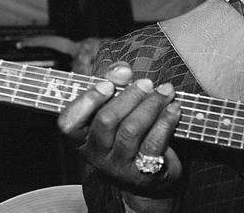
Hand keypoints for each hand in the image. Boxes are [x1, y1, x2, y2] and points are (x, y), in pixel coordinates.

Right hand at [57, 61, 182, 196]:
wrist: (148, 173)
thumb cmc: (127, 129)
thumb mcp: (116, 106)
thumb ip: (114, 81)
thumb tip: (122, 70)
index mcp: (82, 137)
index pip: (69, 122)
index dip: (87, 100)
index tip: (108, 85)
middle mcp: (95, 154)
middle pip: (106, 120)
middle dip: (130, 96)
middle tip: (147, 83)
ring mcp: (118, 166)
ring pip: (131, 130)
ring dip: (151, 105)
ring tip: (166, 91)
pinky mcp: (143, 172)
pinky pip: (153, 143)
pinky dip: (166, 121)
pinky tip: (174, 108)